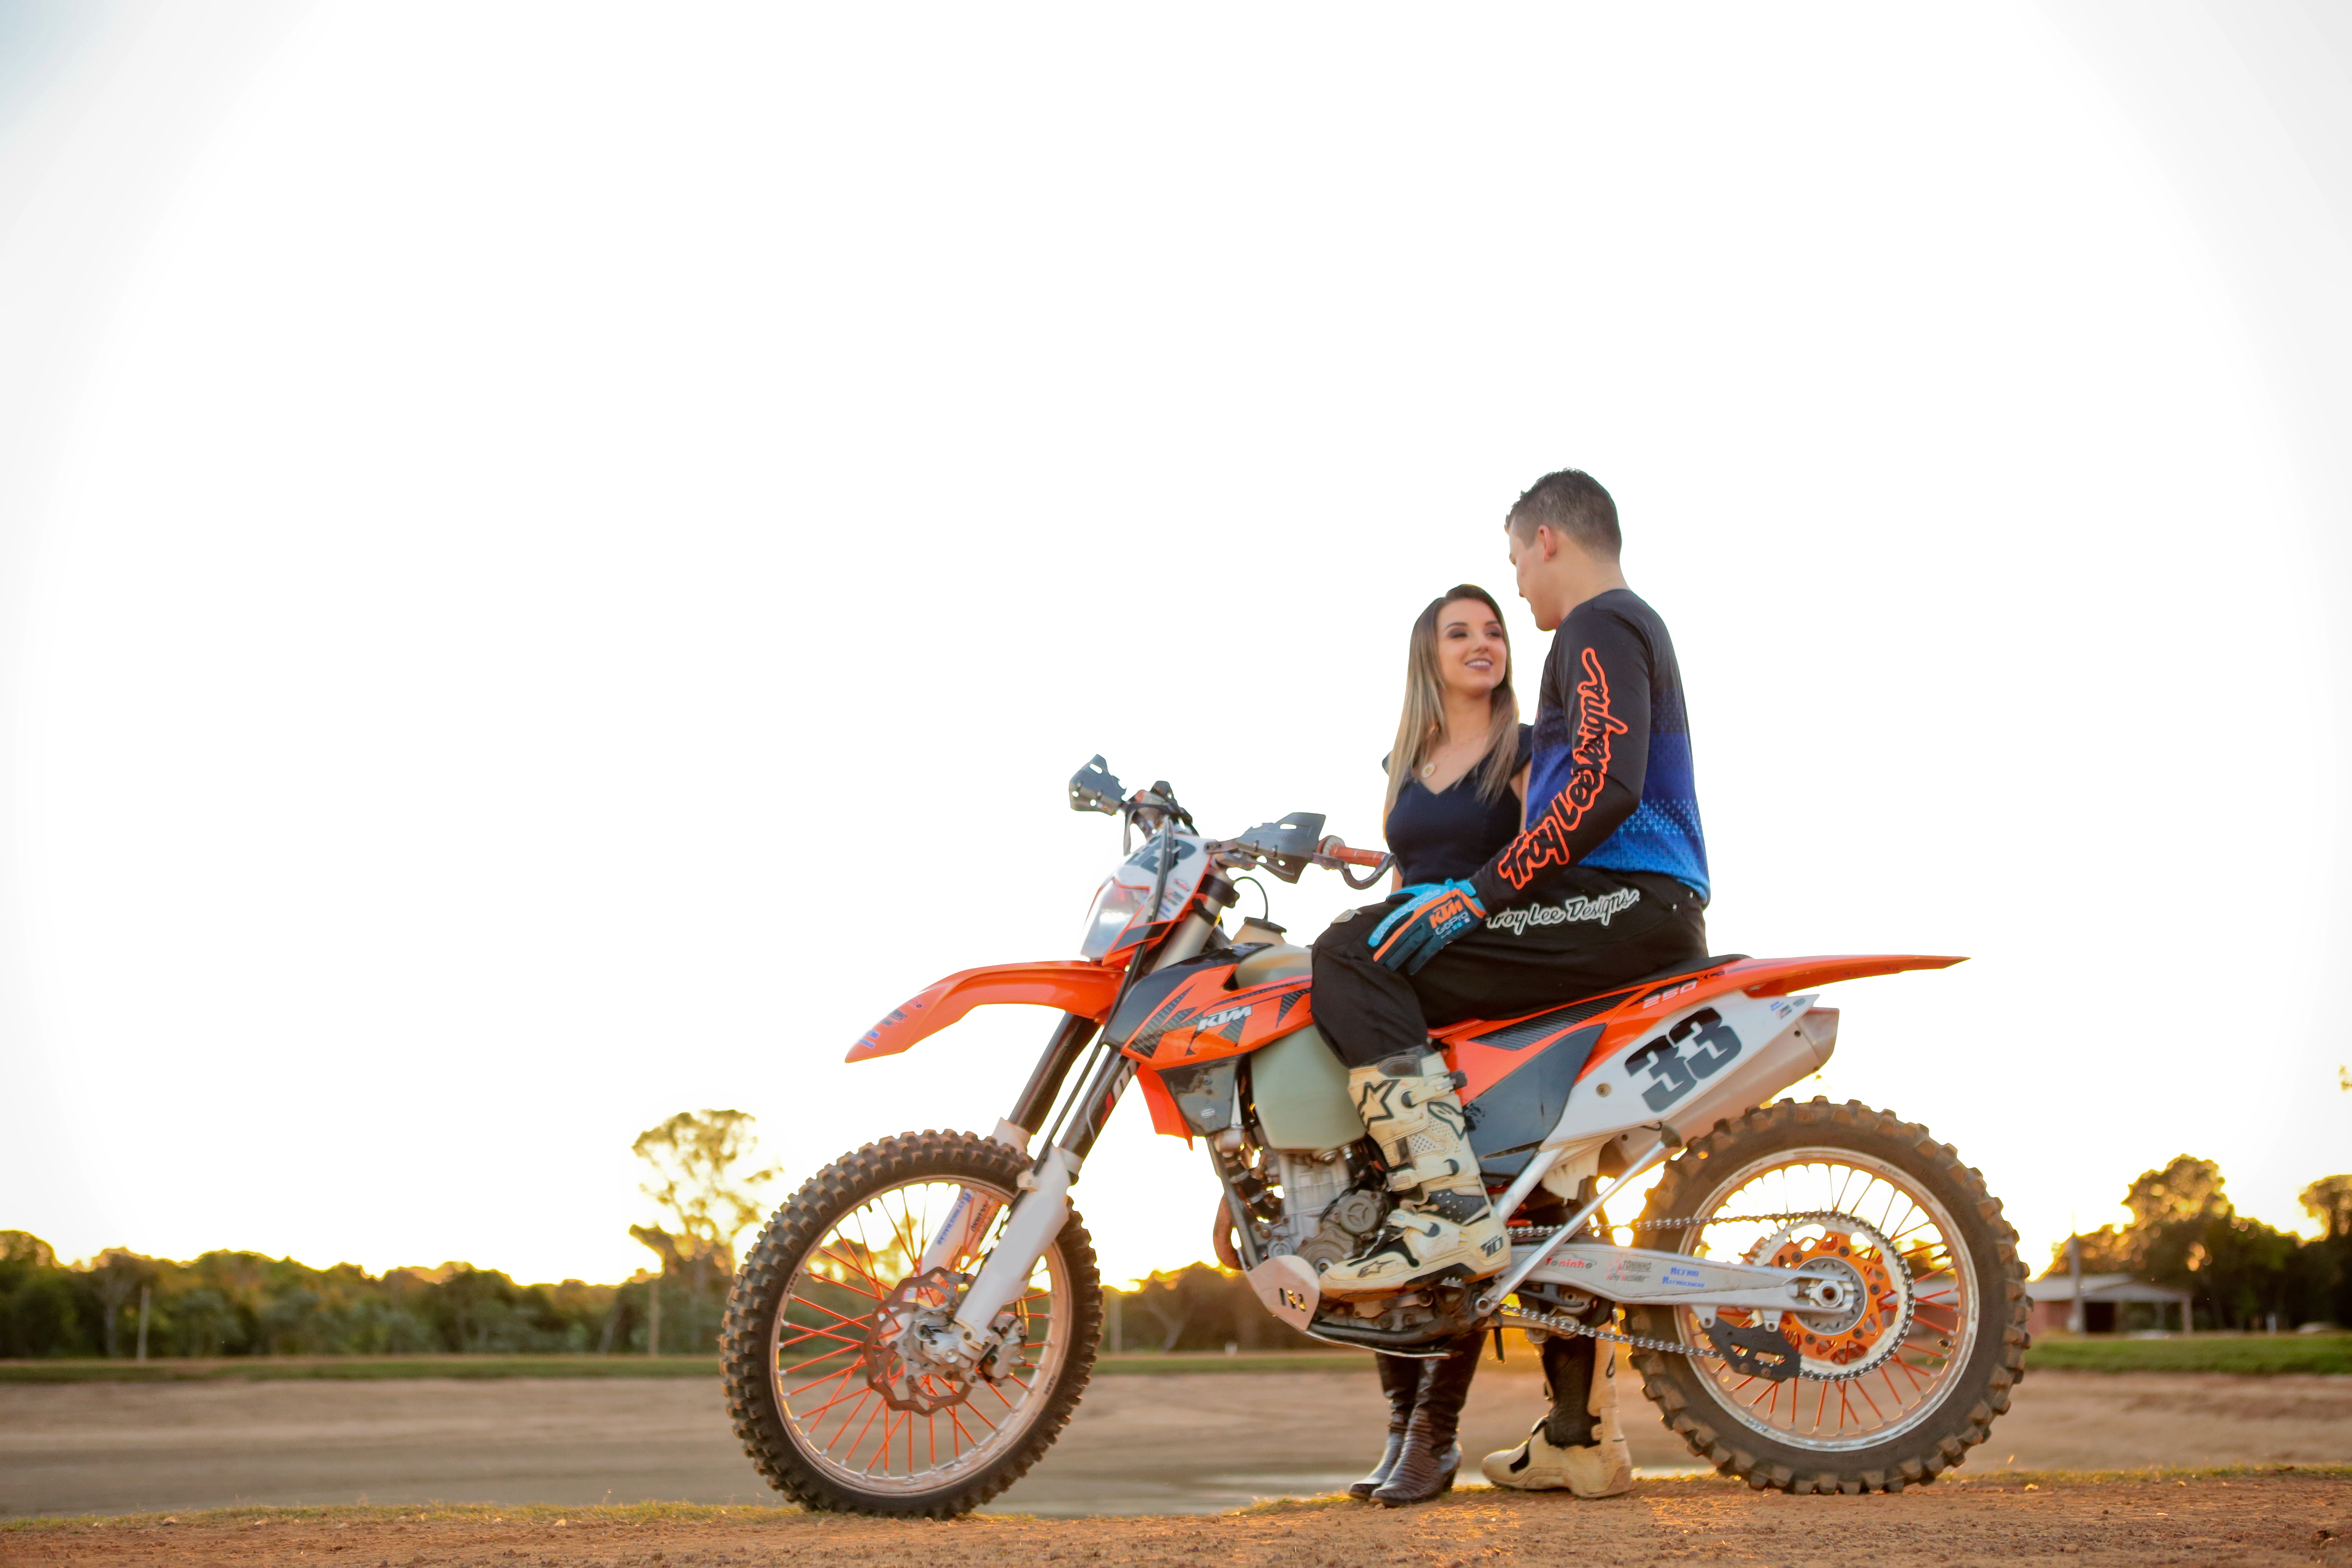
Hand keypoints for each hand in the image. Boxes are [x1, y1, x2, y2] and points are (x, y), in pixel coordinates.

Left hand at [1365, 879, 1485, 974]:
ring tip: (1389, 967)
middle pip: (1400, 936)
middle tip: (1377, 961)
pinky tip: (1411, 970)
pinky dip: (1419, 961)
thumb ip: (1405, 894)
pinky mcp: (1443, 936)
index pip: (1393, 919)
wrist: (1469, 898)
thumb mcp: (1424, 889)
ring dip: (1399, 957)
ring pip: (1411, 945)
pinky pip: (1428, 951)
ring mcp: (1431, 927)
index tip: (1371, 942)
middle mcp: (1420, 917)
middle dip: (1387, 949)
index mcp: (1415, 905)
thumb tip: (1389, 899)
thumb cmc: (1446, 893)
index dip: (1382, 931)